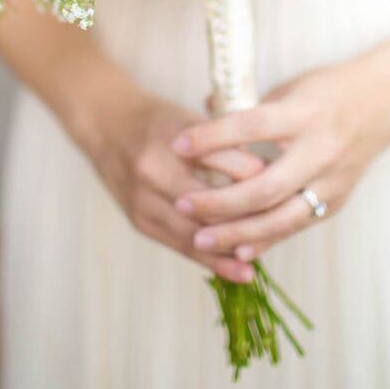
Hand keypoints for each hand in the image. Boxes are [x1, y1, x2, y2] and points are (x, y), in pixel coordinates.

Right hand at [70, 80, 263, 283]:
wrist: (107, 126)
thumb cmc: (158, 121)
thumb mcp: (190, 119)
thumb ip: (222, 145)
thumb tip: (263, 174)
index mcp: (169, 139)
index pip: (218, 164)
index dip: (252, 178)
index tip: (283, 187)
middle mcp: (152, 171)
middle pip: (205, 207)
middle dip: (243, 221)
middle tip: (279, 230)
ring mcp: (142, 200)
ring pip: (192, 234)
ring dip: (227, 251)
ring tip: (257, 265)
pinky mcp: (139, 221)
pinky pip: (179, 246)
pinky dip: (209, 259)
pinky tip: (235, 270)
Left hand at [169, 56, 389, 261]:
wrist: (385, 101)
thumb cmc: (329, 89)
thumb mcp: (289, 88)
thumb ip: (250, 109)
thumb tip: (202, 115)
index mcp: (304, 114)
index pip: (250, 126)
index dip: (212, 137)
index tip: (178, 145)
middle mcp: (320, 150)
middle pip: (263, 186)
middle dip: (218, 201)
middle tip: (182, 205)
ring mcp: (332, 181)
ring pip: (281, 218)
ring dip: (237, 233)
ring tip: (200, 238)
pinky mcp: (337, 201)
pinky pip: (296, 226)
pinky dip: (266, 239)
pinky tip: (237, 250)